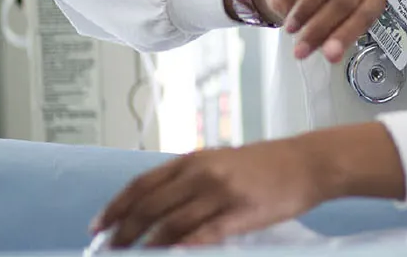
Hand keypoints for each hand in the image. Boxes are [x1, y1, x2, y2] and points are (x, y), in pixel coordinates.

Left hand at [87, 124, 405, 248]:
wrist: (308, 163)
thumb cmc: (265, 165)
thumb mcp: (221, 163)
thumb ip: (189, 181)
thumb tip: (156, 206)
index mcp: (194, 160)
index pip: (143, 184)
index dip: (117, 206)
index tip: (99, 225)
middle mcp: (202, 173)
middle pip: (151, 206)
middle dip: (124, 231)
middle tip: (108, 249)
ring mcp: (221, 192)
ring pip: (171, 222)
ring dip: (147, 244)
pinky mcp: (241, 212)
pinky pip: (204, 234)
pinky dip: (183, 246)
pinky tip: (169, 255)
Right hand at [263, 0, 386, 62]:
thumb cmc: (318, 10)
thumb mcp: (328, 29)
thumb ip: (333, 40)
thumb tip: (332, 56)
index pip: (365, 15)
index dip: (346, 35)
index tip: (328, 55)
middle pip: (346, 0)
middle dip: (320, 27)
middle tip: (301, 47)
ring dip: (307, 7)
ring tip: (291, 26)